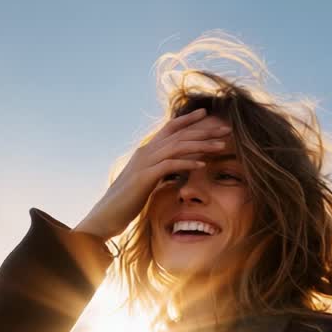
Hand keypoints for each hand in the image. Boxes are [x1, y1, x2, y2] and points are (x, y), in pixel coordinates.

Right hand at [74, 108, 231, 239]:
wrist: (105, 216)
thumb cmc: (125, 203)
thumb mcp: (144, 183)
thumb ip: (157, 173)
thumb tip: (170, 172)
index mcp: (145, 152)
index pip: (169, 128)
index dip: (187, 119)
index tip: (207, 114)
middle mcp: (145, 153)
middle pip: (178, 135)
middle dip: (204, 131)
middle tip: (226, 130)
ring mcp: (143, 164)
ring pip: (177, 147)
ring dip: (201, 145)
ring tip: (221, 146)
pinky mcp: (143, 178)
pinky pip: (169, 165)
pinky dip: (187, 163)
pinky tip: (203, 165)